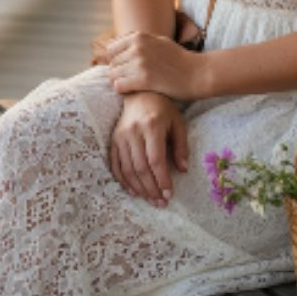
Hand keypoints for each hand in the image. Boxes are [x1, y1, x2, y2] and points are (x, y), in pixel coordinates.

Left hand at [106, 31, 205, 101]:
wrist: (197, 73)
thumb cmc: (179, 59)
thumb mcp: (158, 41)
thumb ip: (140, 42)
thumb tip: (122, 43)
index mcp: (139, 36)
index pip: (111, 48)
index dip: (116, 60)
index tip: (124, 68)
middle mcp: (137, 47)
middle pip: (112, 63)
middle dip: (118, 72)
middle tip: (129, 79)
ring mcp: (140, 63)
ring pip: (113, 75)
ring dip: (120, 82)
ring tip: (132, 85)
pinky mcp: (143, 80)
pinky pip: (119, 86)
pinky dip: (124, 90)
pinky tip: (134, 90)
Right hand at [110, 91, 188, 207]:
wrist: (139, 93)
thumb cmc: (163, 109)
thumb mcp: (177, 123)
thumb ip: (181, 146)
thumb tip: (183, 170)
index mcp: (152, 126)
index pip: (156, 160)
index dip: (162, 180)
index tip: (169, 194)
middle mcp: (133, 131)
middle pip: (141, 168)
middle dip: (151, 189)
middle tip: (161, 202)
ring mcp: (120, 136)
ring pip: (127, 169)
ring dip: (139, 189)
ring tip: (151, 200)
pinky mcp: (113, 140)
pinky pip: (116, 165)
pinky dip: (124, 181)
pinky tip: (134, 192)